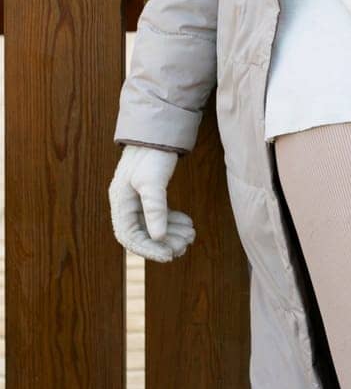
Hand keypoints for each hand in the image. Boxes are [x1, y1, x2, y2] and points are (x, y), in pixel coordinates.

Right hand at [108, 145, 192, 262]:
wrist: (157, 132)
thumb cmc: (152, 154)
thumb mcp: (153, 180)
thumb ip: (155, 208)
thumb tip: (158, 236)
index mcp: (120, 202)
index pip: (130, 237)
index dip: (149, 250)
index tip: (169, 256)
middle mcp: (126, 204)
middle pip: (143, 234)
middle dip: (165, 243)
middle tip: (186, 244)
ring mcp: (137, 200)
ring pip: (153, 227)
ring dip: (171, 234)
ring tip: (191, 235)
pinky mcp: (149, 196)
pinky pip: (159, 217)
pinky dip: (173, 223)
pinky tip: (188, 223)